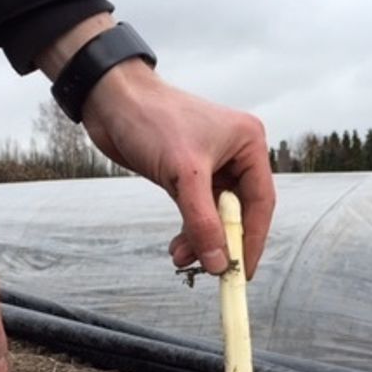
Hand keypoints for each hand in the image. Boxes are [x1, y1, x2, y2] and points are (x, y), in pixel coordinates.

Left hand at [82, 62, 274, 277]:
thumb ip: (203, 222)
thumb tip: (219, 263)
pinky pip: (196, 210)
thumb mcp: (183, 174)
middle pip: (239, 212)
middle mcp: (235, 154)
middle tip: (210, 270)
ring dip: (201, 240)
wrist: (110, 100)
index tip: (242, 271)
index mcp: (249, 143)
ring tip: (181, 259)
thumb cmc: (152, 121)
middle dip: (222, 242)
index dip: (252, 240)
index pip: (260, 202)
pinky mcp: (186, 173)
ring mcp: (211, 164)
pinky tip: (177, 247)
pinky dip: (188, 230)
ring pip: (215, 215)